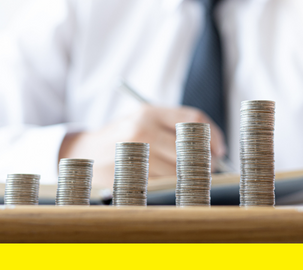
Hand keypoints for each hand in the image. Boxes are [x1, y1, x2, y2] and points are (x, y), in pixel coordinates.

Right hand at [59, 105, 225, 187]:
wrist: (82, 151)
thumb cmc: (123, 137)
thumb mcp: (144, 120)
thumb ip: (175, 128)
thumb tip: (215, 151)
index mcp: (148, 112)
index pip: (194, 121)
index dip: (213, 137)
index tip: (220, 150)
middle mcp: (140, 130)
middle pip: (189, 149)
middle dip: (204, 163)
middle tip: (208, 169)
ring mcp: (131, 154)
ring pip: (177, 172)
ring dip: (187, 180)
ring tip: (185, 179)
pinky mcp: (125, 176)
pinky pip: (160, 187)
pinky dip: (169, 189)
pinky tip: (166, 186)